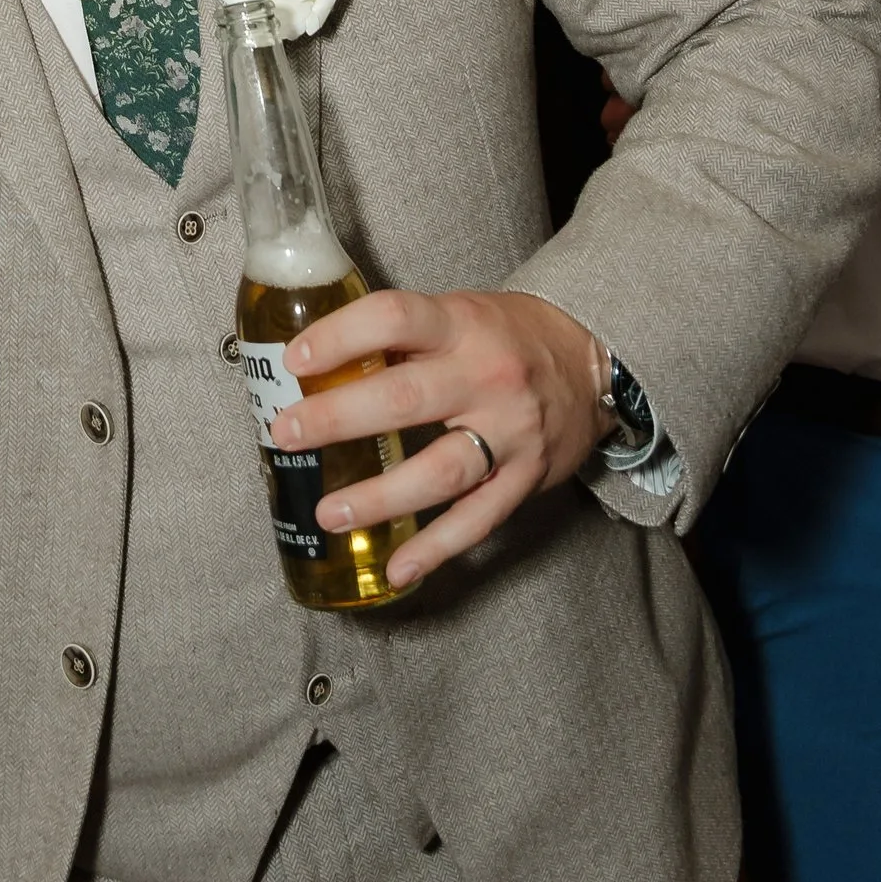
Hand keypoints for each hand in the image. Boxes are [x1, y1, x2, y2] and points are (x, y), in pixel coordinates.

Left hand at [268, 288, 612, 592]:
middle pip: (405, 399)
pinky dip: (436, 549)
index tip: (296, 360)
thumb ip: (402, 335)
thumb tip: (319, 362)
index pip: (395, 318)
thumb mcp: (459, 312)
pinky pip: (477, 520)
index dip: (341, 337)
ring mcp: (510, 432)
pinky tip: (397, 568)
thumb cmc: (507, 335)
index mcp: (462, 324)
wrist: (593, 361)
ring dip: (379, 497)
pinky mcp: (525, 479)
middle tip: (287, 434)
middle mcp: (487, 377)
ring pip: (440, 471)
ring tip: (329, 514)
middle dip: (338, 419)